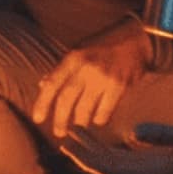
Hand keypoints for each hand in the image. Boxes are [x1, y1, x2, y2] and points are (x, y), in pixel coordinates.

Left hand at [31, 16, 152, 135]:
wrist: (135, 41)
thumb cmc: (103, 47)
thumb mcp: (79, 52)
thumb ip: (62, 69)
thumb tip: (43, 86)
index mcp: (73, 58)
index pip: (53, 83)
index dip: (43, 102)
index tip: (37, 118)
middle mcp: (86, 67)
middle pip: (67, 99)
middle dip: (60, 120)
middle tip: (58, 132)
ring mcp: (103, 77)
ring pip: (85, 109)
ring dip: (80, 122)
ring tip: (79, 124)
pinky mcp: (119, 86)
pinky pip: (105, 111)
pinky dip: (99, 119)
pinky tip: (97, 119)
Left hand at [58, 121, 172, 173]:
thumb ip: (165, 135)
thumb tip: (131, 134)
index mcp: (160, 171)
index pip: (113, 172)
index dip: (87, 161)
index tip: (67, 146)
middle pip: (112, 170)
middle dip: (86, 156)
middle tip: (64, 135)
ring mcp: (165, 169)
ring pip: (122, 165)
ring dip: (99, 152)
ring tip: (80, 134)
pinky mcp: (172, 162)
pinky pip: (136, 159)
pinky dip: (117, 150)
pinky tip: (113, 137)